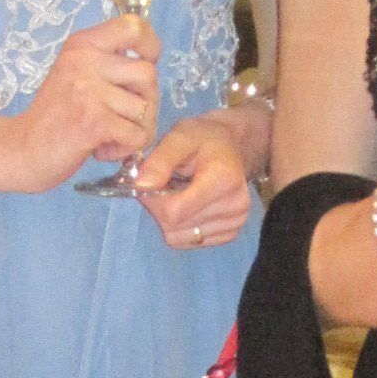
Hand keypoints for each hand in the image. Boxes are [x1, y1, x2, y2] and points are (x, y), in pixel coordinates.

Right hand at [0, 16, 159, 192]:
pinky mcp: (93, 122)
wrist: (20, 150)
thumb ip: (106, 61)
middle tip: (122, 119)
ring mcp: (88, 91)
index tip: (144, 66)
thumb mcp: (74, 73)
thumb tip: (150, 61)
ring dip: (134, 130)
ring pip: (145, 109)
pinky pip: (137, 135)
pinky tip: (101, 149)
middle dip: (146, 102)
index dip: (150, 47)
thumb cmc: (54, 116)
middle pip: (148, 74)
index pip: (133, 27)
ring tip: (108, 136)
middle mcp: (84, 62)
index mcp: (81, 45)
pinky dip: (125, 150)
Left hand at [134, 113, 254, 249]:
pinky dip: (181, 227)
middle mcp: (235, 207)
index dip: (153, 200)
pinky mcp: (231, 234)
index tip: (151, 182)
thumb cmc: (204, 138)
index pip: (174, 211)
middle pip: (175, 226)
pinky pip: (189, 241)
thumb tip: (141, 186)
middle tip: (164, 185)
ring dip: (170, 219)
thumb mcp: (180, 136)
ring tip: (179, 194)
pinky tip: (189, 205)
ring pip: (179, 238)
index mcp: (223, 181)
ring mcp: (235, 223)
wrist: (231, 146)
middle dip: (160, 208)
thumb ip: (160, 160)